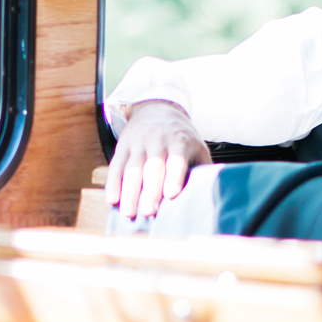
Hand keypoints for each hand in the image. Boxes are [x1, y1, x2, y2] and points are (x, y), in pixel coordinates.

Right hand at [105, 100, 212, 219]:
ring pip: (132, 169)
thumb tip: (211, 196)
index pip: (177, 160)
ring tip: (128, 213)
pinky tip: (111, 200)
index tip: (171, 195)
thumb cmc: (181, 137)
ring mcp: (138, 143)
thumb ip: (203, 169)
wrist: (157, 109)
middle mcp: (158, 140)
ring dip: (129, 192)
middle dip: (150, 190)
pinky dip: (112, 183)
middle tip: (148, 212)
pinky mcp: (122, 146)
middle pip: (152, 167)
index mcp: (180, 141)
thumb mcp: (197, 146)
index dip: (174, 177)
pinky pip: (116, 166)